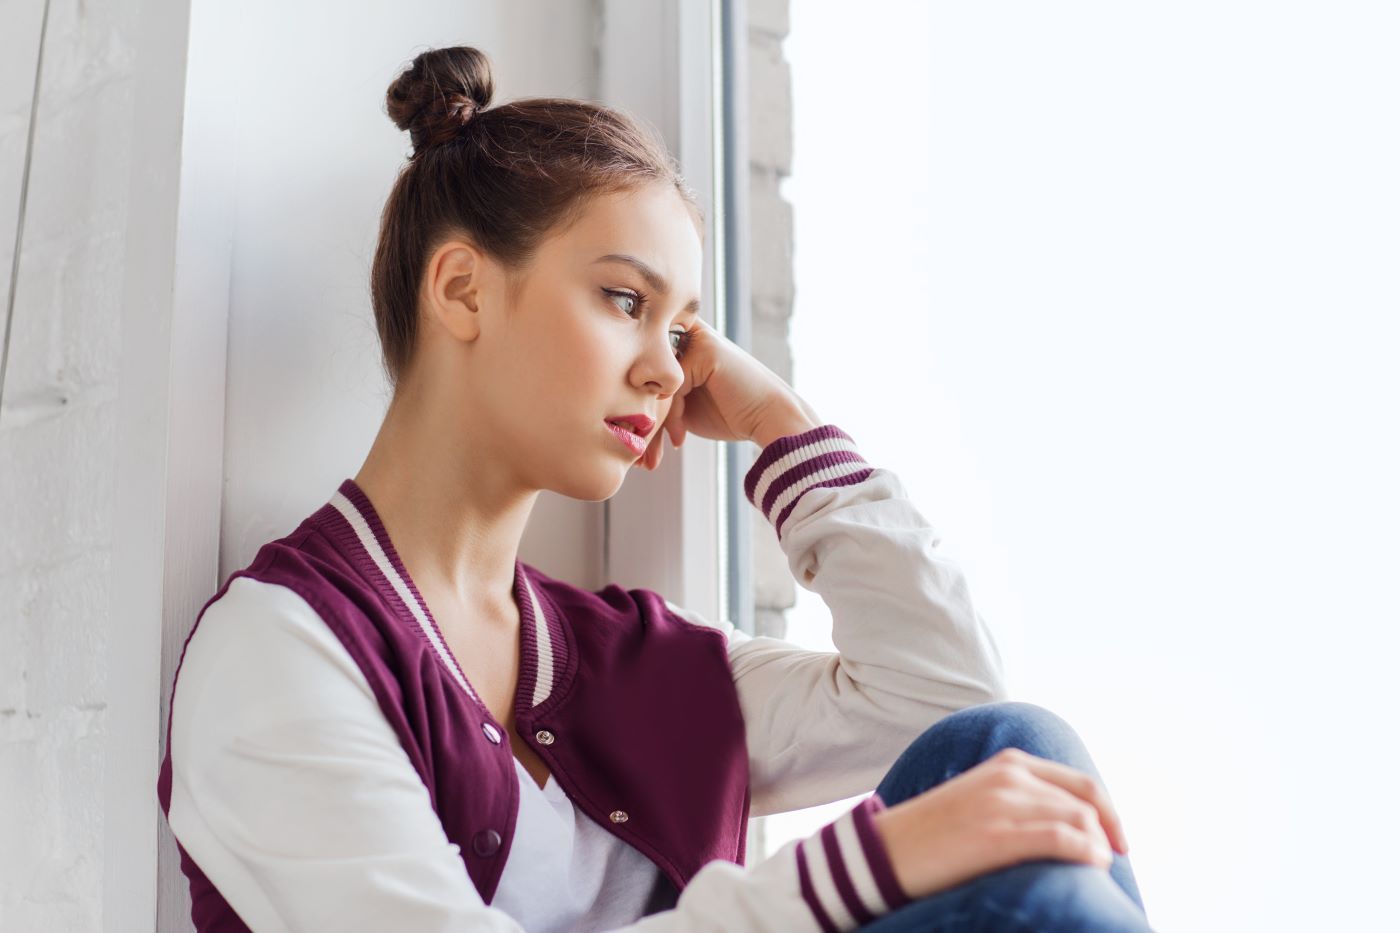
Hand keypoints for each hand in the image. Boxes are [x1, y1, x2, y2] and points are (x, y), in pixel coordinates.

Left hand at [637, 317, 818, 469]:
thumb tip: (619, 417)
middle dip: (639, 420)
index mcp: (678, 344)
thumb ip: (657, 400)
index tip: (632, 446)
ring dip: (652, 425)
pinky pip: (673, 386)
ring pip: (655, 384)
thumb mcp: (684, 407)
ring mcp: (695, 337)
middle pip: (644, 377)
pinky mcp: (705, 348)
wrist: (770, 418)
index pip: (640, 372)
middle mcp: (684, 334)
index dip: (634, 409)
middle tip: (638, 457)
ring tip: (651, 457)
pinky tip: (680, 439)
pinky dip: (672, 417)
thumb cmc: (730, 414)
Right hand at [870, 747, 1130, 900]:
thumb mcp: (980, 797)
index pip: (1079, 782)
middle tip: (1113, 859)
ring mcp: (1003, 803)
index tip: (1117, 840)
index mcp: (1007, 763)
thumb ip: (1018, 798)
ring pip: (1079, 818)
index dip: (1109, 812)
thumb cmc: (934, 832)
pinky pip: (1060, 838)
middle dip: (1109, 832)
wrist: (887, 849)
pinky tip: (1092, 865)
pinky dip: (1086, 852)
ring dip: (1099, 845)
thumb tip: (1063, 823)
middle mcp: (1009, 776)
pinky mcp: (997, 834)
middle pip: (1085, 801)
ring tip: (1099, 867)